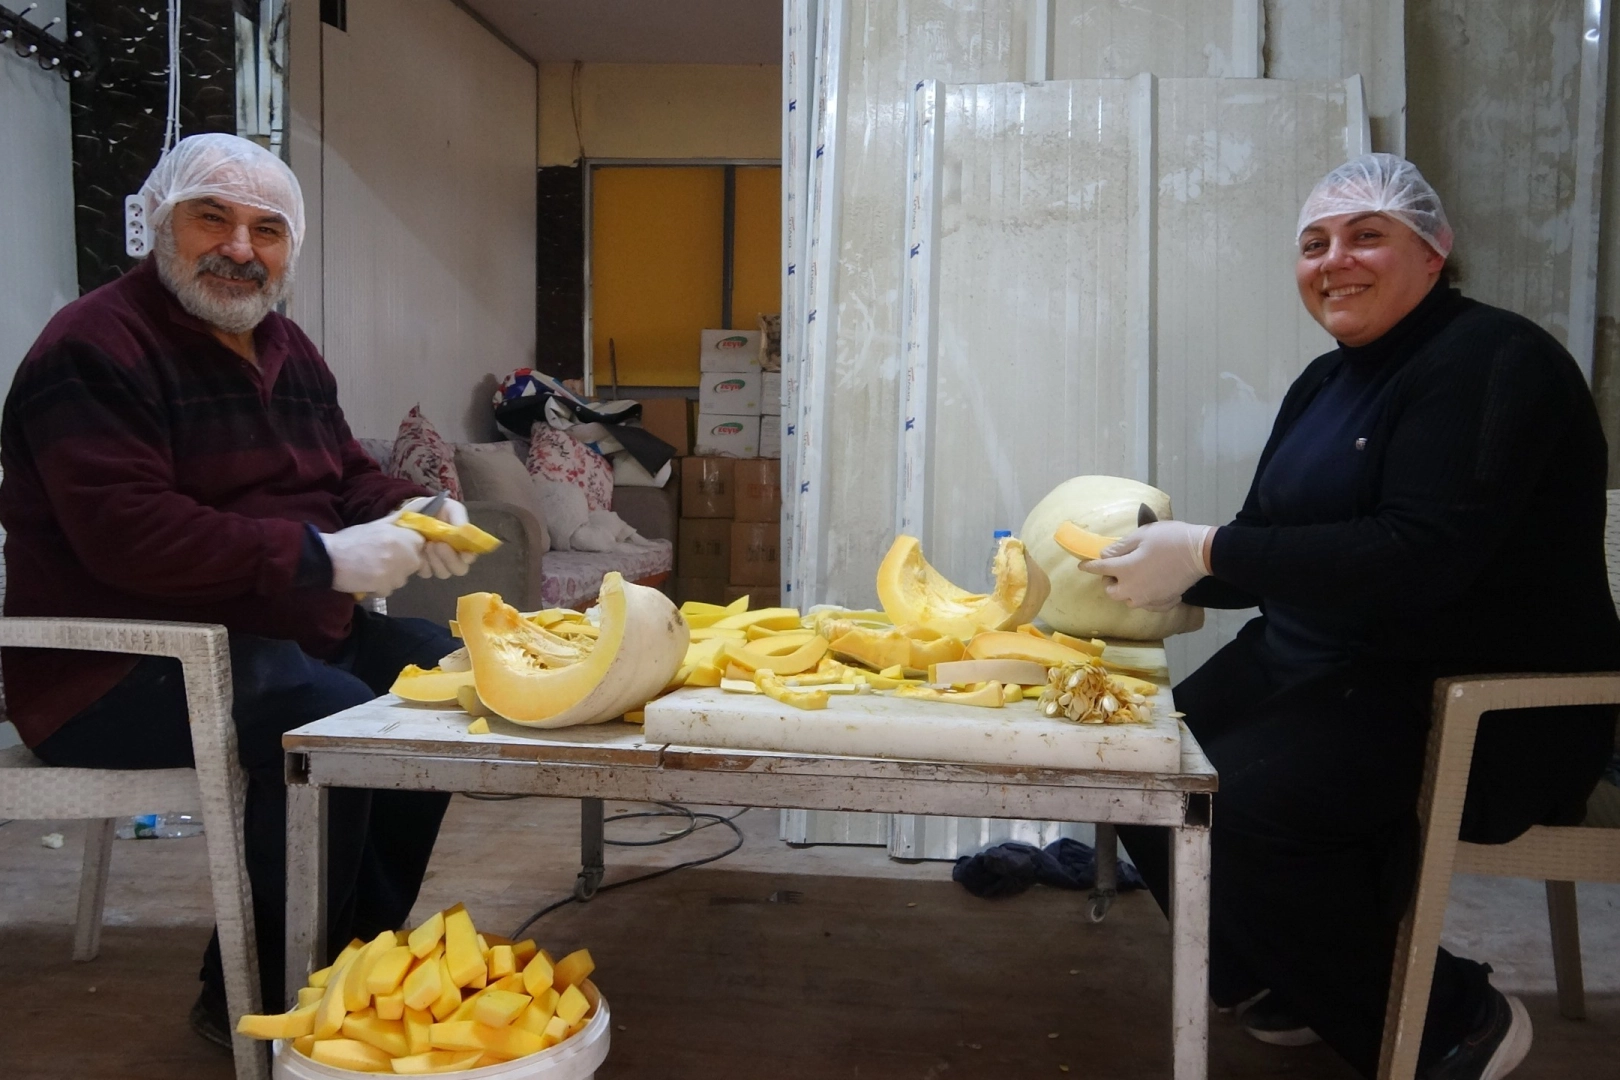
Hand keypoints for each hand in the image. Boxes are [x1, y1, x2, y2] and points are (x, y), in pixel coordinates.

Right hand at [321, 516, 425, 596]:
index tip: (400, 549)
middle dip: (403, 564)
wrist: (328, 557)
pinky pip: (389, 590)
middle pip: (414, 563)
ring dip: (391, 577)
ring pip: (402, 579)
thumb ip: (394, 522)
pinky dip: (379, 588)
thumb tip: (408, 516)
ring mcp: (393, 571)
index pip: (420, 543)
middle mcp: (401, 553)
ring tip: (373, 569)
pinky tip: (367, 579)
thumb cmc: (350, 539)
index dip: (410, 547)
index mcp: (399, 535)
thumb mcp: (373, 525)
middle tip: (383, 561)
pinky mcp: (383, 586)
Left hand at [399, 495, 476, 579]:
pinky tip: (418, 550)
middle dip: (449, 558)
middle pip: (460, 569)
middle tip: (437, 544)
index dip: (468, 556)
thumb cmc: (432, 509)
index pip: (471, 555)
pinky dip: (423, 563)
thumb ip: (459, 517)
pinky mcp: (423, 568)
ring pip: (444, 573)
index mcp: (463, 542)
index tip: (462, 553)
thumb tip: (465, 530)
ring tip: (425, 543)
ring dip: (435, 559)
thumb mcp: (448, 507)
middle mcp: (454, 555)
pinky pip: (427, 573)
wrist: (408, 515)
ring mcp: (438, 563)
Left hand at [1078, 520, 1213, 610]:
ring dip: (1127, 590)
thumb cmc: (1169, 539)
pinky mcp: (1163, 602)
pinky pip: (1147, 604)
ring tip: (1135, 577)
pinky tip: (1152, 586)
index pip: (1100, 569)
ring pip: (1128, 600)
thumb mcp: (1142, 535)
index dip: (1089, 566)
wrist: (1200, 553)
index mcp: (1125, 570)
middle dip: (1110, 581)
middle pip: (1112, 591)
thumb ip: (1120, 547)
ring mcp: (1148, 599)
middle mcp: (1133, 589)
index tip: (1082, 566)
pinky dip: (1145, 597)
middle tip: (1118, 568)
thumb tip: (1107, 555)